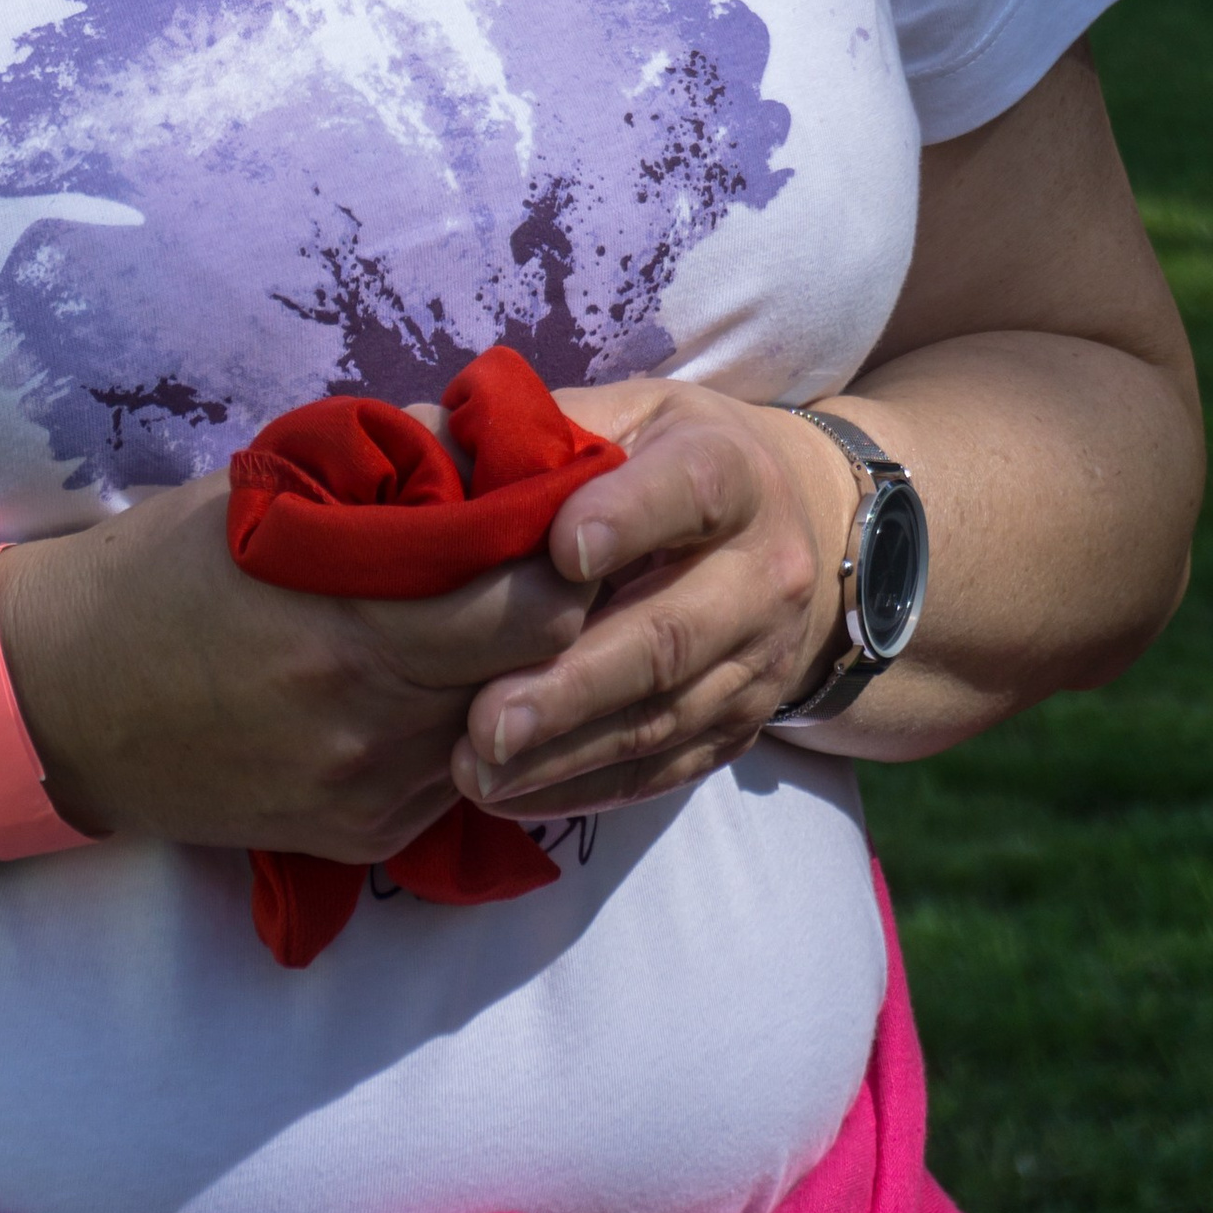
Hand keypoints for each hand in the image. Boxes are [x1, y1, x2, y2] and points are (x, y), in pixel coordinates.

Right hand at [0, 464, 592, 865]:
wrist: (63, 702)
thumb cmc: (162, 572)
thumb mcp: (268, 489)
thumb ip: (390, 469)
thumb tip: (494, 438)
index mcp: (353, 630)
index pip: (532, 611)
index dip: (563, 558)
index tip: (559, 516)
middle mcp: (374, 729)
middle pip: (534, 675)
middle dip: (551, 613)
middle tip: (543, 561)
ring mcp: (369, 796)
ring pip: (501, 730)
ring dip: (506, 675)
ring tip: (479, 614)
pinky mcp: (359, 839)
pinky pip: (451, 778)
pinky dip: (454, 726)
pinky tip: (420, 681)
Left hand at [447, 381, 855, 817]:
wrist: (787, 531)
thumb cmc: (664, 462)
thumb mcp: (625, 417)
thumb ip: (542, 432)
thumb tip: (425, 441)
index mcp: (730, 472)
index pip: (687, 492)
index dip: (627, 519)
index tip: (560, 552)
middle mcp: (762, 571)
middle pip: (669, 635)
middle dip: (572, 683)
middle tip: (485, 720)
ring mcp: (758, 659)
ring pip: (661, 717)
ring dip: (565, 751)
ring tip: (477, 768)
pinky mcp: (741, 726)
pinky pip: (663, 769)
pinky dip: (586, 787)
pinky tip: (515, 794)